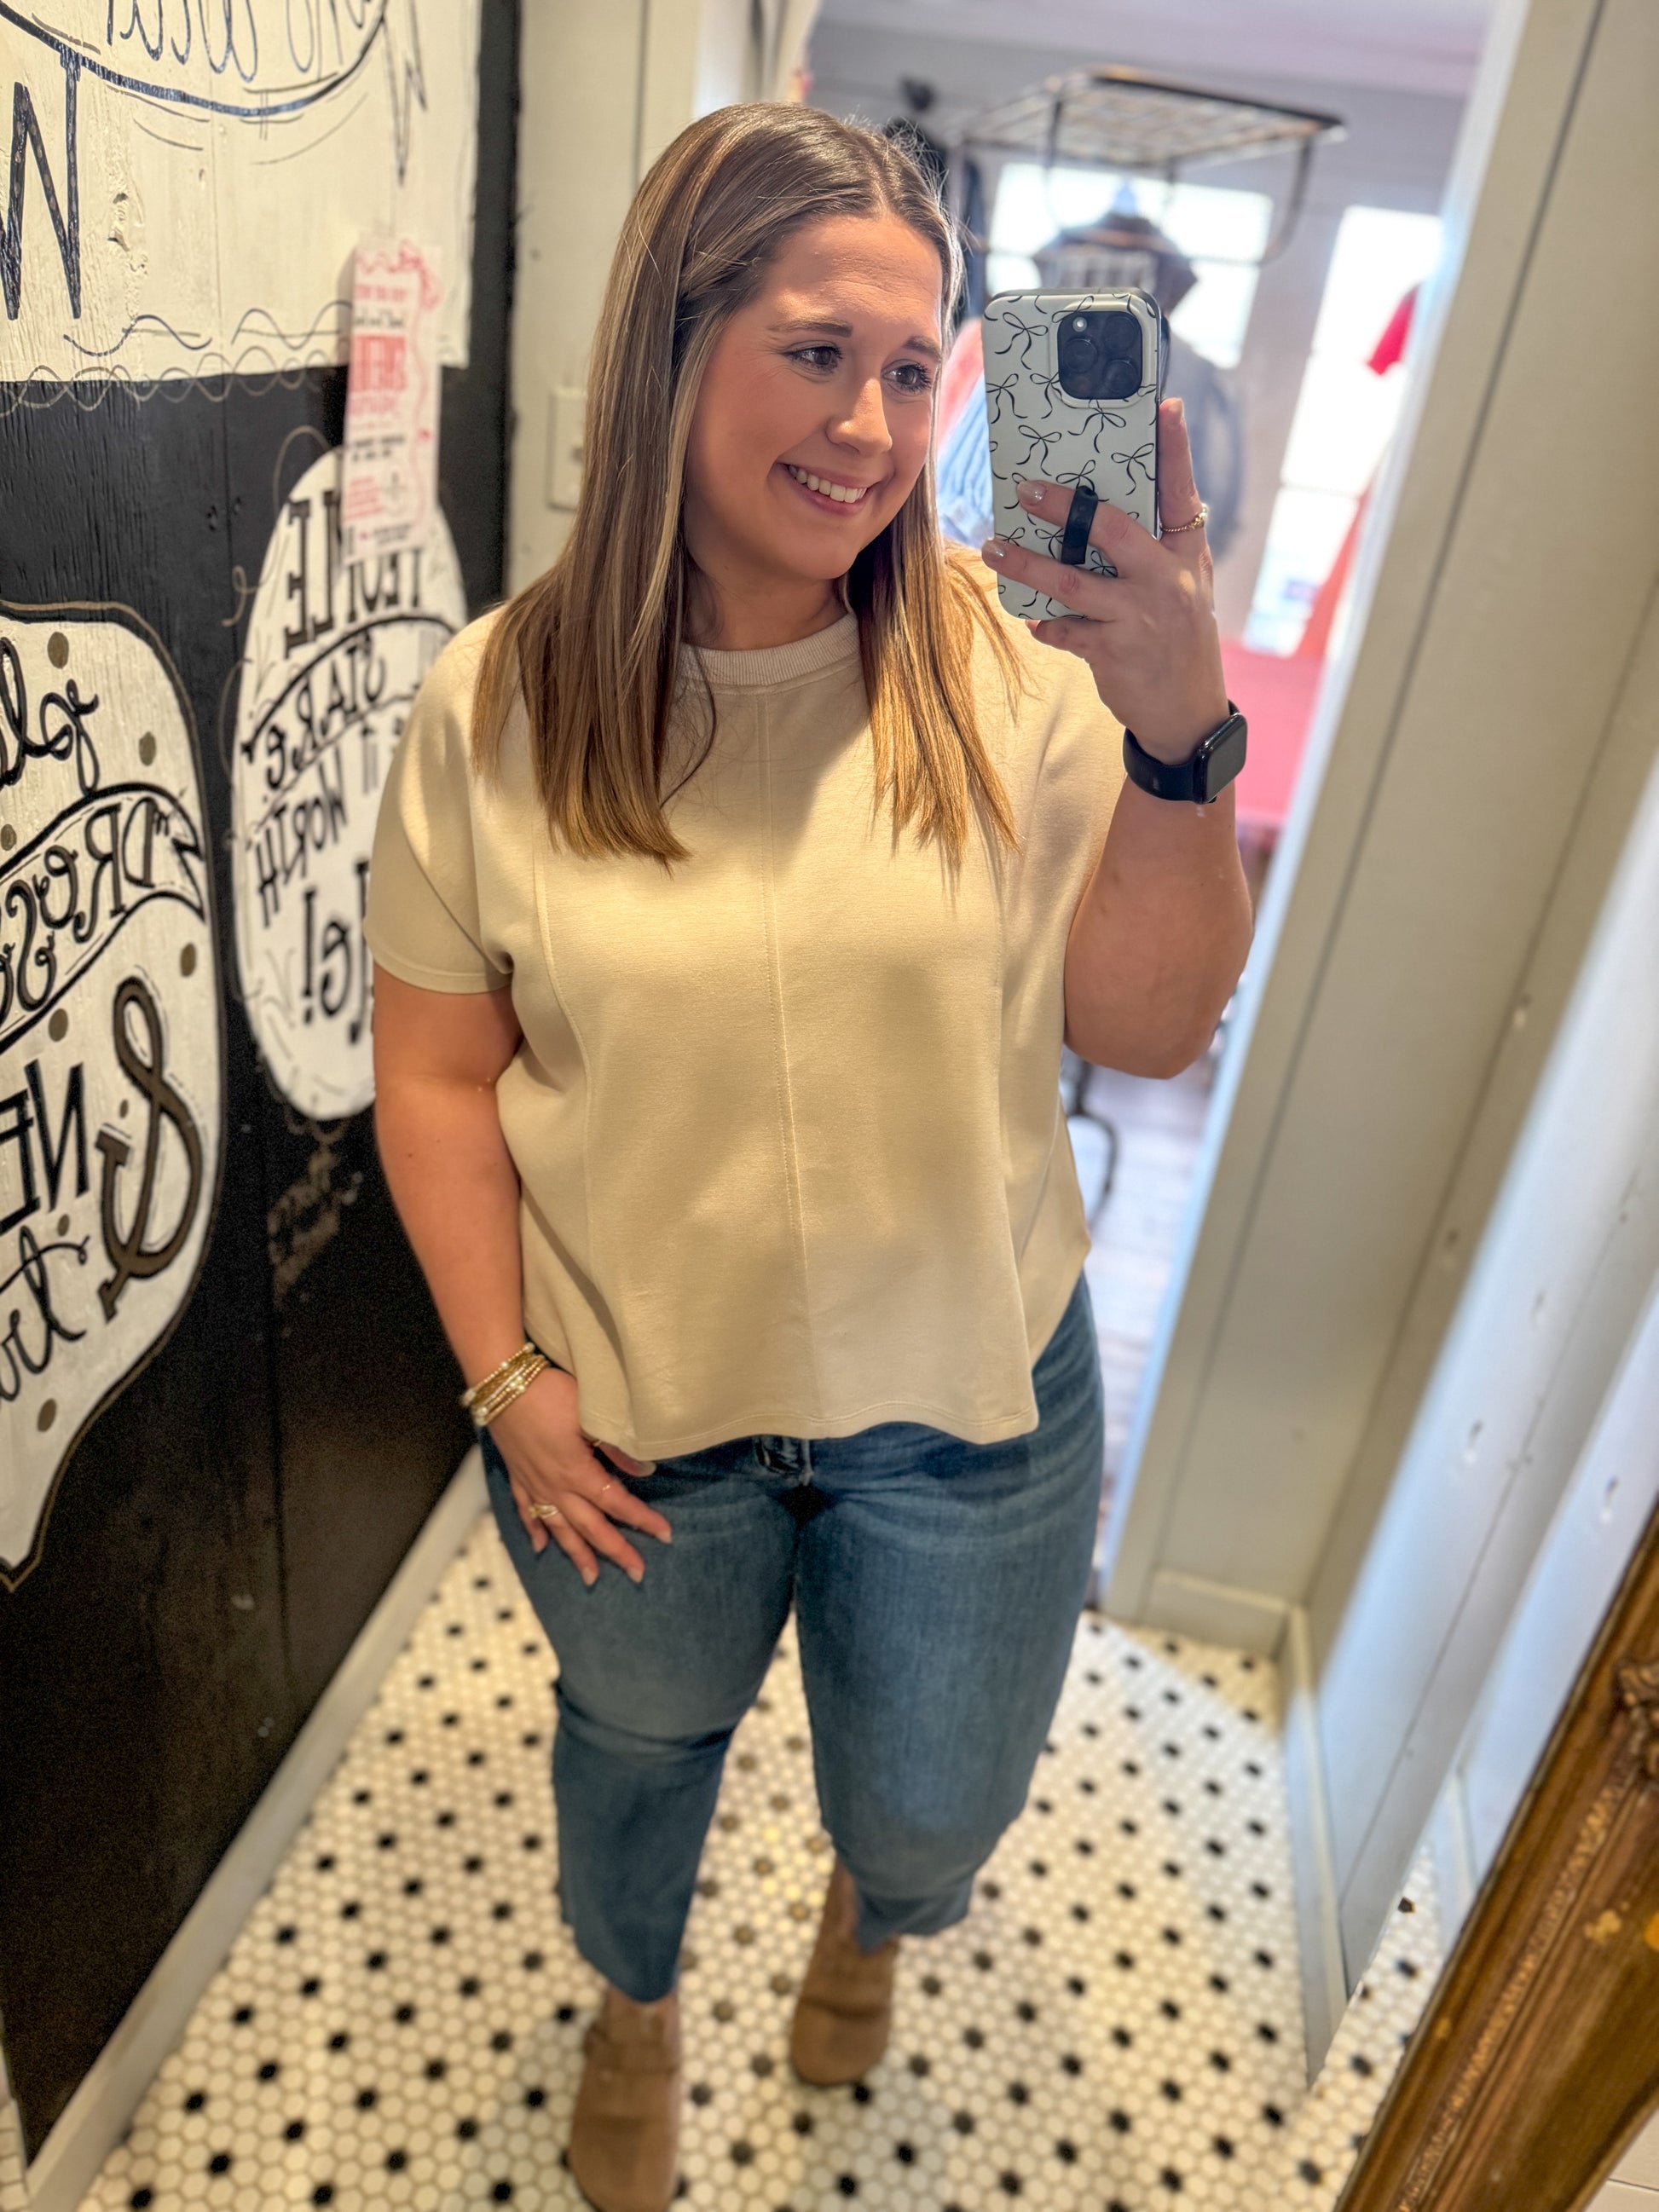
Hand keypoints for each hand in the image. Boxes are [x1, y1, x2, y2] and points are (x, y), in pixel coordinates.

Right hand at [489, 1366, 670, 1585]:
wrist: (503, 1384)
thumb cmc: (551, 1394)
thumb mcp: (590, 1416)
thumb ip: (617, 1447)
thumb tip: (645, 1472)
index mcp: (578, 1473)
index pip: (617, 1504)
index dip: (642, 1520)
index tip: (665, 1536)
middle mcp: (556, 1487)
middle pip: (590, 1527)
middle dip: (615, 1551)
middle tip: (637, 1573)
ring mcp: (534, 1484)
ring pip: (559, 1528)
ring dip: (577, 1554)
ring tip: (591, 1578)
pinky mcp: (517, 1475)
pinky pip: (526, 1511)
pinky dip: (534, 1530)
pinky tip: (540, 1547)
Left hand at [980, 397, 1228, 762]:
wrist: (1187, 713)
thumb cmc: (1181, 637)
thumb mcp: (1188, 584)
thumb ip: (1160, 544)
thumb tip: (1110, 506)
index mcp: (1186, 555)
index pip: (1182, 493)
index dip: (1176, 449)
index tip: (1166, 407)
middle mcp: (1166, 581)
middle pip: (1111, 530)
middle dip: (1065, 507)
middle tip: (1027, 490)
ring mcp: (1138, 618)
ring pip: (1070, 583)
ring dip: (1026, 564)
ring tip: (995, 547)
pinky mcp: (1112, 653)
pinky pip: (1064, 630)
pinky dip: (1044, 624)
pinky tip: (1032, 619)